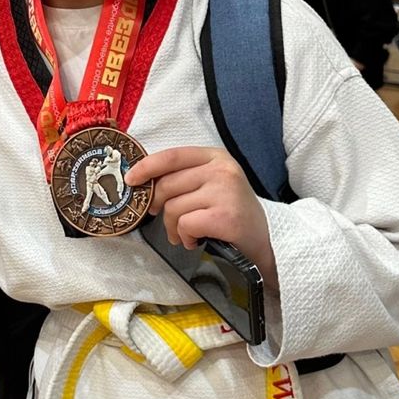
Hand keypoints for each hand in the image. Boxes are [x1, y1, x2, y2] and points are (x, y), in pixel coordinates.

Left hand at [126, 145, 277, 291]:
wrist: (267, 242)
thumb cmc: (233, 214)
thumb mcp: (212, 185)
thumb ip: (184, 179)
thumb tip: (144, 184)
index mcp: (216, 157)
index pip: (172, 156)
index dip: (147, 167)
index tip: (131, 179)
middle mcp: (222, 170)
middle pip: (167, 185)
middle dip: (159, 208)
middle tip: (167, 221)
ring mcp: (225, 192)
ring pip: (173, 208)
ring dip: (173, 228)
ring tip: (188, 234)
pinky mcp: (224, 216)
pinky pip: (185, 225)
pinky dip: (186, 238)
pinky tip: (198, 240)